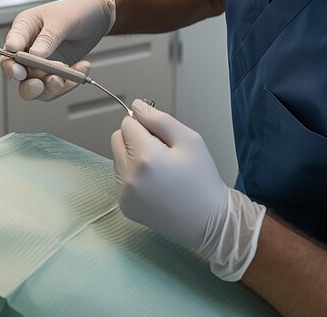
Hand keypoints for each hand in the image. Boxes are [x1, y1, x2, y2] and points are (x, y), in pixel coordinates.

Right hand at [1, 0, 114, 100]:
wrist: (95, 16)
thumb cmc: (74, 10)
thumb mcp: (61, 20)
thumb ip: (48, 37)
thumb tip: (35, 55)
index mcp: (23, 29)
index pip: (9, 50)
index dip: (11, 64)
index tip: (20, 72)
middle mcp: (28, 48)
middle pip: (18, 74)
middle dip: (28, 84)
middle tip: (40, 84)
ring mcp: (41, 63)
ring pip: (36, 86)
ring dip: (49, 87)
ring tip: (65, 77)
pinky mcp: (55, 72)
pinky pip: (55, 87)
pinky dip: (68, 84)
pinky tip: (81, 68)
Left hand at [111, 100, 265, 280]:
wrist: (208, 221)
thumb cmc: (202, 178)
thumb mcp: (189, 139)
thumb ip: (158, 119)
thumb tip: (135, 106)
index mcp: (145, 157)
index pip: (127, 123)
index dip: (145, 125)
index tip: (162, 138)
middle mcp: (129, 176)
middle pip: (117, 138)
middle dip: (135, 138)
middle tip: (161, 152)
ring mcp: (124, 193)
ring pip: (117, 157)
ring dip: (132, 156)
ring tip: (159, 170)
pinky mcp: (124, 205)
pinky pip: (120, 177)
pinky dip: (132, 175)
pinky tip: (154, 184)